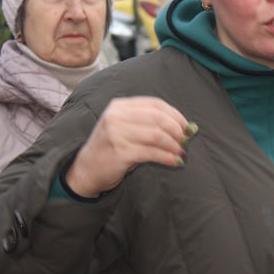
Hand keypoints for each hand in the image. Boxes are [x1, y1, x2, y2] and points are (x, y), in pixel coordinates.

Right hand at [63, 96, 193, 197]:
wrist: (87, 169)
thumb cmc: (112, 148)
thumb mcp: (125, 128)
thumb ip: (148, 123)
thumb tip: (186, 127)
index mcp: (120, 106)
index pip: (155, 104)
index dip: (175, 115)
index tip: (187, 126)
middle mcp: (116, 116)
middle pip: (158, 118)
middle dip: (177, 130)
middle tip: (185, 141)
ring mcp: (116, 134)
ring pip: (156, 135)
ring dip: (173, 145)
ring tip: (181, 152)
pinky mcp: (120, 152)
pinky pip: (151, 153)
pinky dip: (167, 157)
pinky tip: (174, 161)